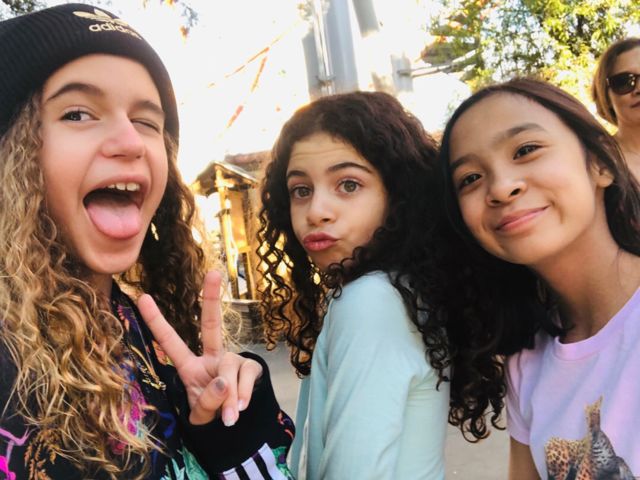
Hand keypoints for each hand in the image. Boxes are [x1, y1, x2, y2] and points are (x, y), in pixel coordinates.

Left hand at [137, 270, 262, 425]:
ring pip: (229, 366)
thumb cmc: (211, 415)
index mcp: (189, 366)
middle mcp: (211, 357)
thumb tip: (223, 381)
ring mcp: (232, 360)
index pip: (171, 342)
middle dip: (212, 298)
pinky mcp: (251, 368)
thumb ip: (206, 403)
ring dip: (230, 395)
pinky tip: (241, 408)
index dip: (157, 321)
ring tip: (230, 416)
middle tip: (214, 273)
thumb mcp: (201, 416)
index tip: (143, 297)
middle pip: (211, 324)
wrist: (237, 426)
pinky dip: (243, 395)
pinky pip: (247, 376)